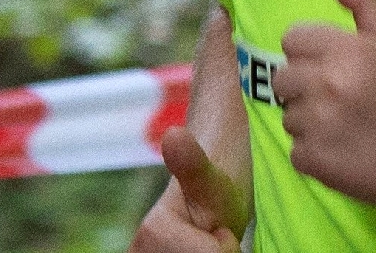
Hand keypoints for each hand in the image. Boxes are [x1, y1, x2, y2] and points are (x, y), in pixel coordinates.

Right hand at [129, 127, 248, 252]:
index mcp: (151, 236)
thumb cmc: (212, 192)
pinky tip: (197, 251)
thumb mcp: (210, 179)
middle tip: (213, 238)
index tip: (217, 229)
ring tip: (207, 248)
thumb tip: (173, 134)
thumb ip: (192, 163)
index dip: (225, 246)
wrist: (204, 208)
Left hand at [271, 0, 375, 213]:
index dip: (310, 52)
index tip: (333, 66)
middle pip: (283, 76)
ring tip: (343, 124)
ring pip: (287, 113)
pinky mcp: (312, 161)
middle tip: (339, 97)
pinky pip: (294, 148)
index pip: (292, 38)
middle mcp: (329, 85)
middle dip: (305, 85)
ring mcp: (318, 126)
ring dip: (309, 119)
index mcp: (348, 50)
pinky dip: (313, 151)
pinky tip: (342, 148)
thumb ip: (362, 1)